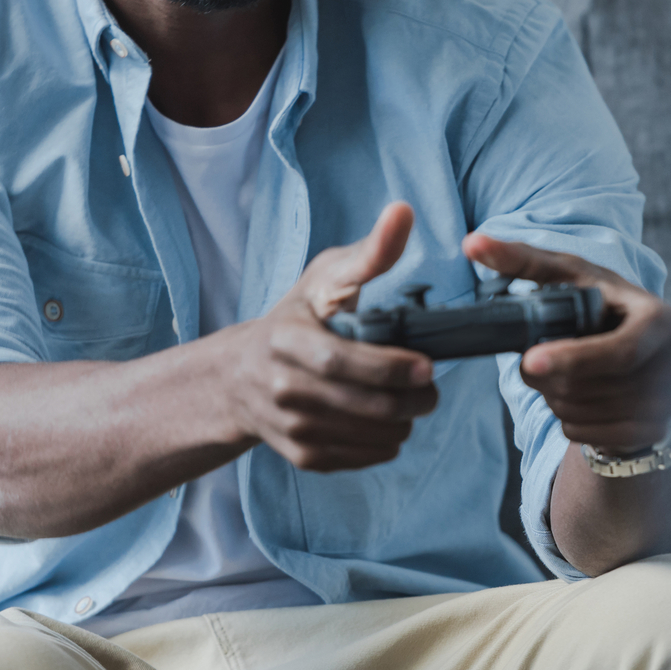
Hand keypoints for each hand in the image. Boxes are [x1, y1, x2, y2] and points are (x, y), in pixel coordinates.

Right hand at [223, 203, 438, 470]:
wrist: (239, 378)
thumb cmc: (296, 317)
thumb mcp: (326, 278)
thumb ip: (370, 252)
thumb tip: (404, 212)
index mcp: (285, 339)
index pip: (340, 361)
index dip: (388, 367)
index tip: (427, 366)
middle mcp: (282, 388)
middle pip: (363, 405)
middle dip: (411, 399)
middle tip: (431, 387)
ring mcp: (290, 426)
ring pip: (369, 436)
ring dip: (404, 421)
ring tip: (412, 400)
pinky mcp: (302, 455)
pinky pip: (362, 457)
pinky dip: (387, 442)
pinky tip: (388, 420)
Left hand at [461, 232, 670, 453]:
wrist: (643, 356)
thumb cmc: (601, 307)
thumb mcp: (572, 278)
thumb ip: (524, 260)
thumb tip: (473, 244)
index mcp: (659, 320)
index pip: (620, 352)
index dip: (574, 358)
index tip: (530, 360)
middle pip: (592, 386)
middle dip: (549, 378)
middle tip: (531, 363)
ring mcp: (663, 405)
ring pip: (586, 413)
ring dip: (555, 398)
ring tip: (557, 377)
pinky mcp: (649, 433)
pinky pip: (588, 435)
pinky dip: (568, 419)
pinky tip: (574, 398)